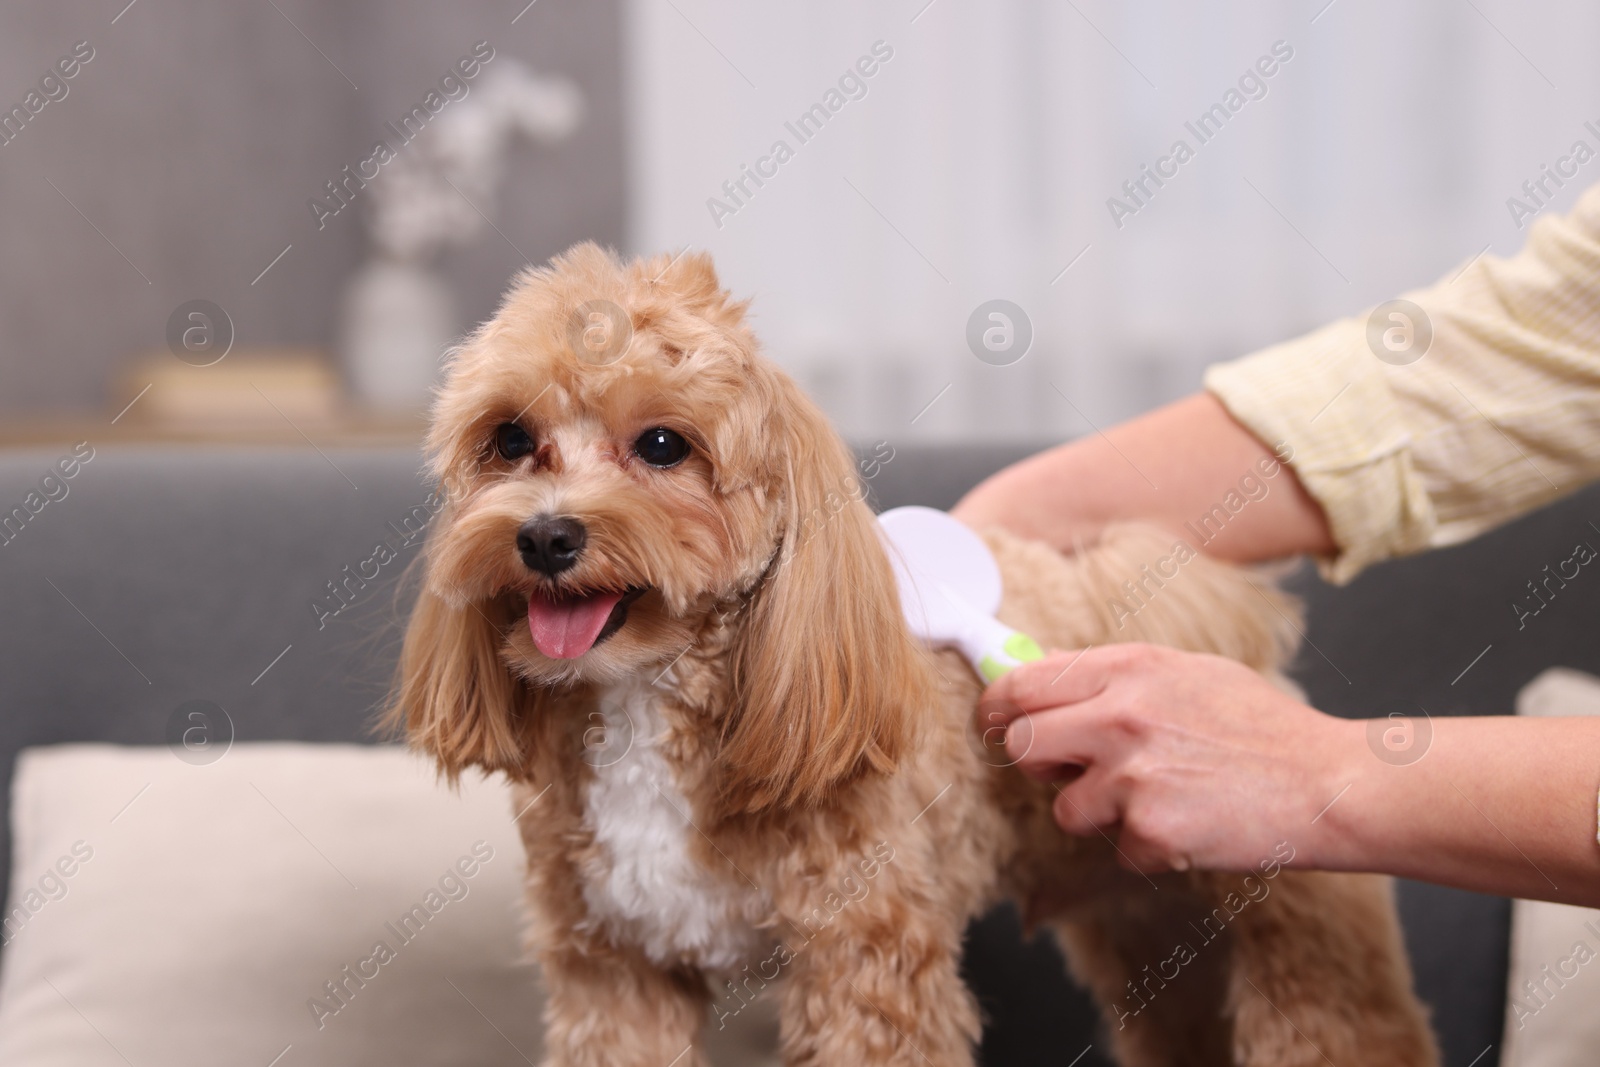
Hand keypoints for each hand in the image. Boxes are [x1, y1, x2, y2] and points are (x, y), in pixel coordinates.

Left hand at [981, 644, 1358, 873]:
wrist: (1327, 783)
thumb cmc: (1260, 728)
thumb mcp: (1185, 673)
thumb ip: (1112, 675)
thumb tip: (1040, 671)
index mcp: (1128, 667)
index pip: (1023, 682)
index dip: (998, 706)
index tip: (994, 720)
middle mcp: (1122, 715)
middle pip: (1020, 743)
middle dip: (1039, 762)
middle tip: (1072, 769)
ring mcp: (1133, 775)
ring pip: (1064, 807)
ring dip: (1099, 813)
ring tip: (1158, 796)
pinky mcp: (1150, 830)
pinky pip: (1116, 848)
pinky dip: (1147, 847)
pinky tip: (1189, 823)